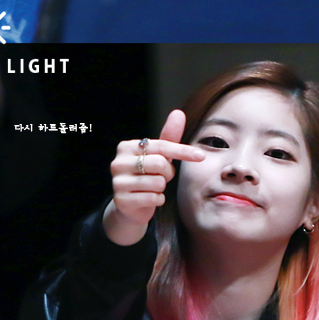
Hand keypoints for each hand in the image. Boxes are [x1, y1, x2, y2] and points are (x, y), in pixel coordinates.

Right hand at [103, 110, 205, 245]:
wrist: (130, 206)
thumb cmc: (147, 176)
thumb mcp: (159, 156)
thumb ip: (169, 137)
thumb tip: (178, 113)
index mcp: (126, 147)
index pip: (160, 146)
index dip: (183, 151)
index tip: (201, 156)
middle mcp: (118, 162)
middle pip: (160, 163)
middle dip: (168, 173)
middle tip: (162, 177)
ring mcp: (118, 182)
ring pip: (157, 182)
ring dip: (161, 188)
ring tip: (152, 188)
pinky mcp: (121, 200)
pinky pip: (153, 198)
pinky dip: (158, 200)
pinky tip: (149, 198)